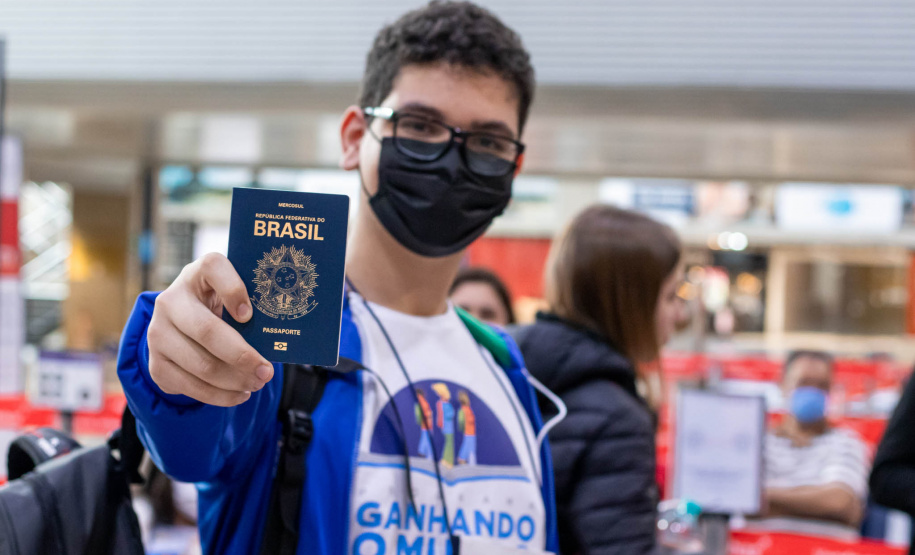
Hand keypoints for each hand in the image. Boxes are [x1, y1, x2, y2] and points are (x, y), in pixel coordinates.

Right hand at [147, 253, 273, 405]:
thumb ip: (250, 304)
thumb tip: (278, 339)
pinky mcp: (156, 363)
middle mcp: (170, 300)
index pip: (213, 268)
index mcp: (196, 274)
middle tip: (267, 372)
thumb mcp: (232, 297)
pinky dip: (220, 395)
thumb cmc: (221, 307)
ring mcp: (157, 333)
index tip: (249, 314)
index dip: (233, 290)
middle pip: (207, 331)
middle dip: (242, 356)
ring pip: (201, 365)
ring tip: (258, 383)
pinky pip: (190, 386)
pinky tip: (240, 395)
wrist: (183, 323)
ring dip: (235, 381)